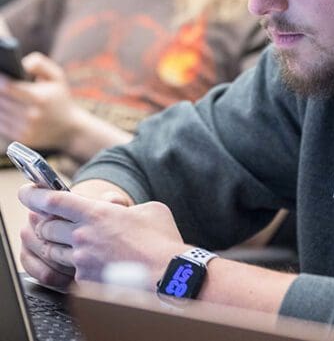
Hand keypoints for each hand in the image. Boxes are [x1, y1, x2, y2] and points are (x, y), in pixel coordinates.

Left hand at [0, 52, 81, 149]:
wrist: (70, 128)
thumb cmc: (60, 98)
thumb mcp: (57, 76)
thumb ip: (40, 63)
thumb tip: (22, 64)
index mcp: (39, 97)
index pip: (7, 87)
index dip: (1, 81)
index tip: (0, 76)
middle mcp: (31, 115)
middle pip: (1, 100)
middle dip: (0, 92)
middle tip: (2, 86)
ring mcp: (26, 129)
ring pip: (0, 113)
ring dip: (0, 105)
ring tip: (5, 97)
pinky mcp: (21, 139)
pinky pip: (2, 125)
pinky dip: (2, 117)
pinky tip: (7, 110)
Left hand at [18, 184, 183, 288]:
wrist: (167, 274)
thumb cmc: (161, 239)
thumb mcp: (148, 208)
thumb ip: (126, 206)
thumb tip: (118, 208)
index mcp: (96, 213)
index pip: (56, 200)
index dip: (36, 194)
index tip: (27, 191)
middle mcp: (83, 235)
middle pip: (47, 226)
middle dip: (46, 222)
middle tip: (50, 220)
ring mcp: (82, 260)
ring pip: (53, 251)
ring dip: (55, 244)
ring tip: (68, 242)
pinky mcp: (86, 280)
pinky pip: (69, 270)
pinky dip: (73, 265)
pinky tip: (88, 263)